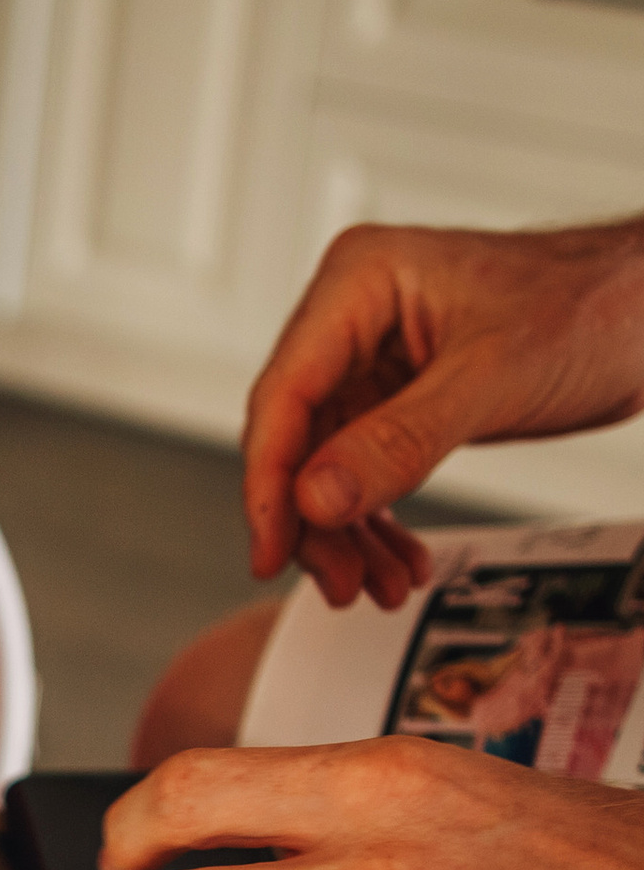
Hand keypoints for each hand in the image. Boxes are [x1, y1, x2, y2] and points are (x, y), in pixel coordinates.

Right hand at [244, 218, 643, 609]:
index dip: (270, 483)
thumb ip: (398, 440)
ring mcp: (375, 362)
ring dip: (347, 536)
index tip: (273, 551)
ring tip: (375, 585)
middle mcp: (354, 322)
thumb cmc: (599, 304)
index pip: (283, 396)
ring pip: (324, 469)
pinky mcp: (400, 399)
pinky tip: (398, 558)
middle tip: (339, 583)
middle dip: (316, 523)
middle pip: (296, 442)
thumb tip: (314, 499)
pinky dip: (377, 523)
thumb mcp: (493, 376)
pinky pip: (363, 473)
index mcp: (357, 284)